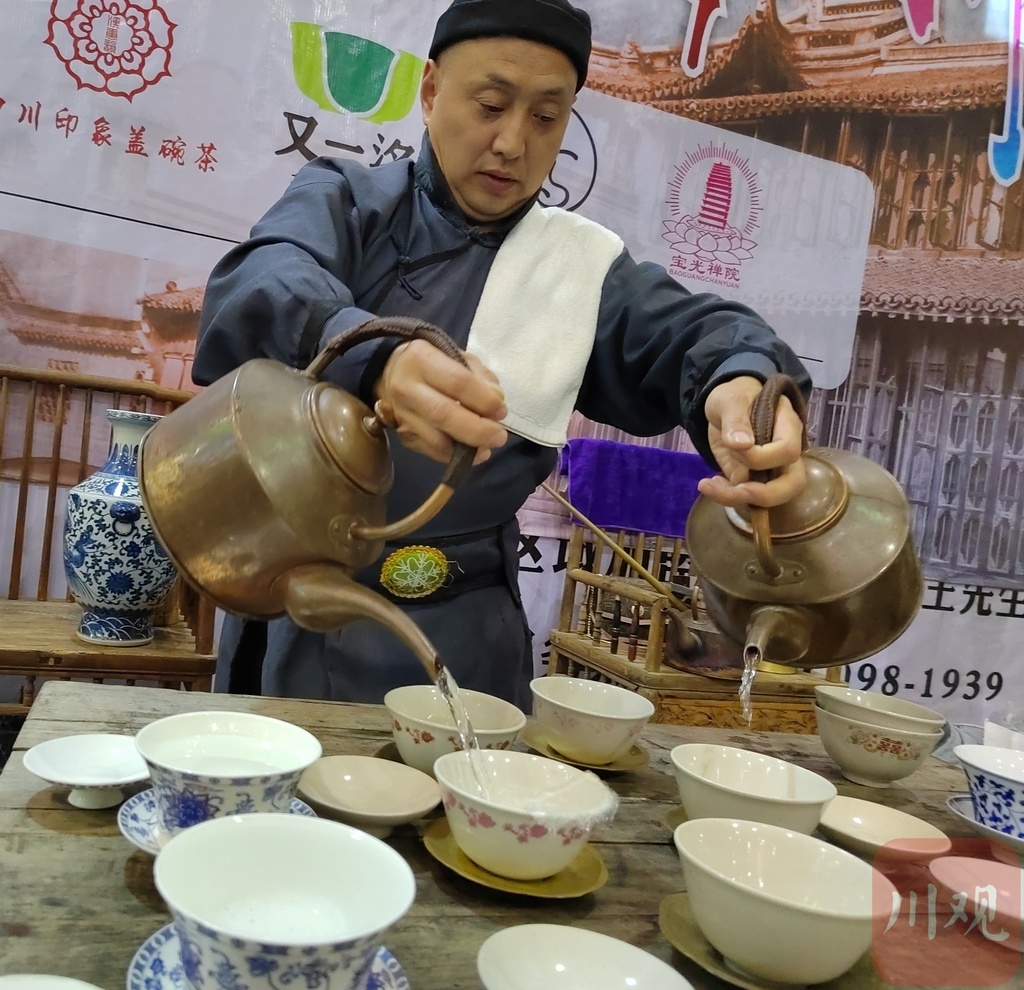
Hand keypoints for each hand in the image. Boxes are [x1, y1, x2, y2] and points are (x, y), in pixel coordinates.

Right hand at [375, 340, 508, 464]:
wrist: (389, 373)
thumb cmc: (432, 363)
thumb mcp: (456, 356)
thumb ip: (480, 376)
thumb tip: (497, 399)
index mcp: (422, 359)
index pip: (457, 382)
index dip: (483, 400)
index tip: (501, 411)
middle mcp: (407, 388)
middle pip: (444, 414)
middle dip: (477, 430)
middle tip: (499, 437)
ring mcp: (402, 414)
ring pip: (436, 439)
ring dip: (466, 449)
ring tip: (486, 448)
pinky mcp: (402, 435)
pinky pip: (430, 451)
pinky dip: (453, 456)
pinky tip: (469, 453)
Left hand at [697, 375, 805, 507]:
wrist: (723, 406)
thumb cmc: (735, 396)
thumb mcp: (731, 399)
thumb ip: (736, 419)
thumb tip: (742, 444)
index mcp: (787, 426)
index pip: (788, 450)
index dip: (762, 457)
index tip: (735, 447)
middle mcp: (785, 453)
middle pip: (792, 484)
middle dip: (763, 494)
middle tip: (736, 491)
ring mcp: (770, 469)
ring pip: (769, 497)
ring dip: (737, 498)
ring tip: (708, 486)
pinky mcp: (752, 480)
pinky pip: (746, 497)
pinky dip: (726, 496)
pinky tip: (708, 485)